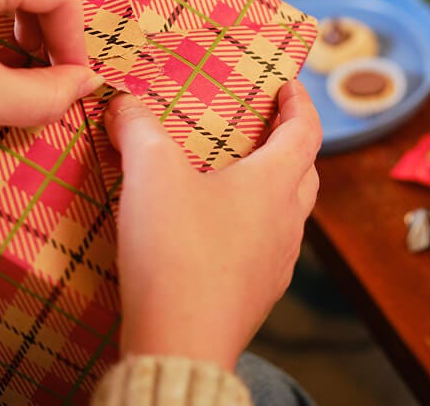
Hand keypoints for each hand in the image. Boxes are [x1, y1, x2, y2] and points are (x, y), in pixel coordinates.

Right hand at [104, 80, 321, 370]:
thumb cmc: (176, 252)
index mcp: (276, 183)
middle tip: (261, 126)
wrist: (181, 346)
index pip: (307, 130)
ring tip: (234, 179)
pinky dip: (250, 229)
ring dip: (271, 190)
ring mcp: (277, 264)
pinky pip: (264, 251)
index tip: (287, 84)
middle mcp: (287, 222)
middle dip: (288, 144)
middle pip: (304, 172)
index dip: (300, 102)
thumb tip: (123, 102)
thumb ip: (137, 129)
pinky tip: (215, 235)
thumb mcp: (149, 173)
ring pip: (287, 215)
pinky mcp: (256, 297)